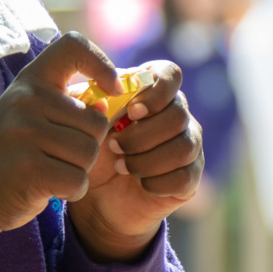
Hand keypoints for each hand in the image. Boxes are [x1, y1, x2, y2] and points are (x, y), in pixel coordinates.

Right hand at [0, 33, 116, 260]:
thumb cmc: (9, 153)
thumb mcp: (30, 116)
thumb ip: (66, 106)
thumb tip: (106, 103)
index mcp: (29, 80)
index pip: (73, 46)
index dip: (102, 64)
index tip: (112, 89)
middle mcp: (26, 100)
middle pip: (96, 123)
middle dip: (87, 147)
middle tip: (55, 156)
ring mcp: (25, 133)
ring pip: (89, 153)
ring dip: (79, 170)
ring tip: (49, 170)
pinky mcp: (30, 169)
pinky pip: (78, 180)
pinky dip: (72, 191)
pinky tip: (49, 188)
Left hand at [71, 61, 204, 261]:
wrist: (98, 197)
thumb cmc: (92, 151)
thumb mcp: (82, 124)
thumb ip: (87, 101)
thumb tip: (105, 95)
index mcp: (152, 92)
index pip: (170, 74)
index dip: (156, 91)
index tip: (131, 111)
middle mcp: (177, 114)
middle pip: (178, 115)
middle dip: (141, 135)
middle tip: (114, 146)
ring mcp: (189, 145)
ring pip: (184, 147)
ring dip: (147, 160)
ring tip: (122, 167)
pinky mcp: (190, 177)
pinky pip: (184, 177)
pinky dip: (157, 182)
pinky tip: (141, 183)